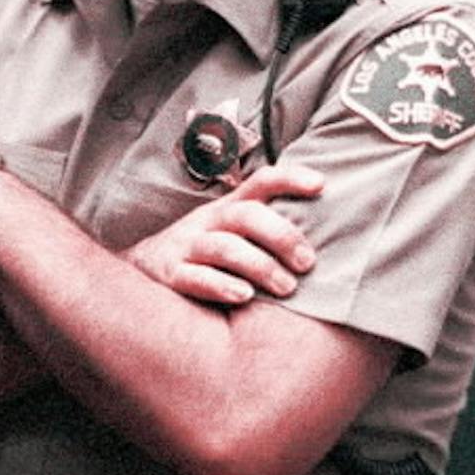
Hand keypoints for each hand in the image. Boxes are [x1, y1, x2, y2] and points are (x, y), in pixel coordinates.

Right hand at [124, 164, 321, 306]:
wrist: (140, 270)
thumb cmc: (205, 254)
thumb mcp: (232, 232)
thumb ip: (269, 229)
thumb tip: (334, 233)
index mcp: (228, 209)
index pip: (260, 183)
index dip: (290, 179)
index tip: (321, 185)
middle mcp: (208, 222)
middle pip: (245, 216)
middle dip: (281, 237)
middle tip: (308, 264)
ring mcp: (186, 247)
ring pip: (223, 248)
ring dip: (259, 266)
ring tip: (287, 288)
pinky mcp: (169, 274)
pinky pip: (193, 277)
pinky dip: (220, 285)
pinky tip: (244, 296)